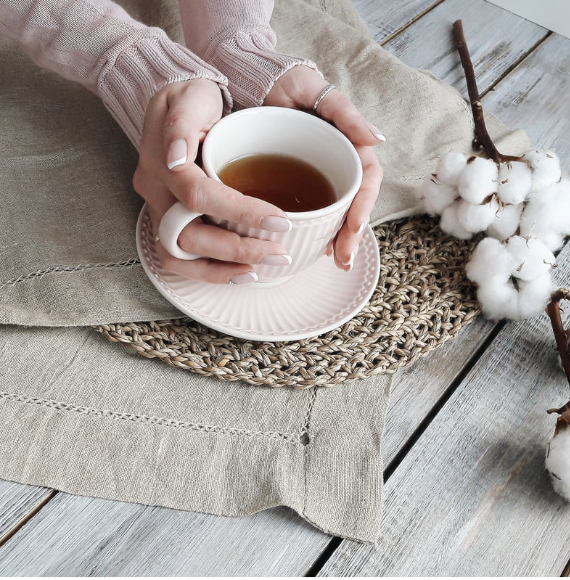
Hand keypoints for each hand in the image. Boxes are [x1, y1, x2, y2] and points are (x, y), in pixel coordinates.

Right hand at [133, 79, 290, 283]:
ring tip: (260, 270)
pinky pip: (181, 259)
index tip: (282, 220)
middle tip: (279, 251)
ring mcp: (158, 210)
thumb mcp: (191, 95)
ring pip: (178, 257)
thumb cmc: (191, 97)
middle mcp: (155, 192)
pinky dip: (211, 271)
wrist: (174, 106)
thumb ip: (182, 122)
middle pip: (187, 236)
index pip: (199, 196)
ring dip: (222, 269)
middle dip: (236, 250)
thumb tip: (177, 158)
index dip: (241, 212)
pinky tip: (243, 272)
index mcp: (161, 161)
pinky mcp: (167, 222)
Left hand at [265, 66, 383, 270]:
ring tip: (334, 261)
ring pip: (336, 212)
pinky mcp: (295, 182)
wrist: (248, 81)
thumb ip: (344, 113)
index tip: (354, 228)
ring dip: (338, 239)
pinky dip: (316, 230)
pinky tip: (314, 247)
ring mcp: (316, 174)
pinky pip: (312, 210)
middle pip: (353, 204)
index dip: (363, 206)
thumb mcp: (313, 89)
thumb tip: (377, 140)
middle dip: (351, 234)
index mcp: (347, 143)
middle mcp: (336, 161)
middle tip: (343, 259)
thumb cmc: (283, 81)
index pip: (366, 180)